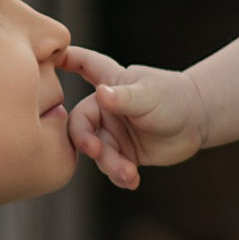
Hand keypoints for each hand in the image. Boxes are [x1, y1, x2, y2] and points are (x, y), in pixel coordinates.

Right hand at [63, 46, 202, 186]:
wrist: (198, 122)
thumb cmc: (174, 98)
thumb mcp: (149, 96)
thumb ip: (124, 98)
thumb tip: (102, 94)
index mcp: (109, 84)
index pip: (81, 64)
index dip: (62, 58)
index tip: (40, 58)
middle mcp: (105, 108)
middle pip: (79, 124)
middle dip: (86, 140)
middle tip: (97, 151)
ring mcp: (113, 132)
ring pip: (97, 151)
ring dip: (109, 164)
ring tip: (127, 173)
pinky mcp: (124, 153)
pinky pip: (113, 167)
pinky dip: (120, 176)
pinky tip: (131, 181)